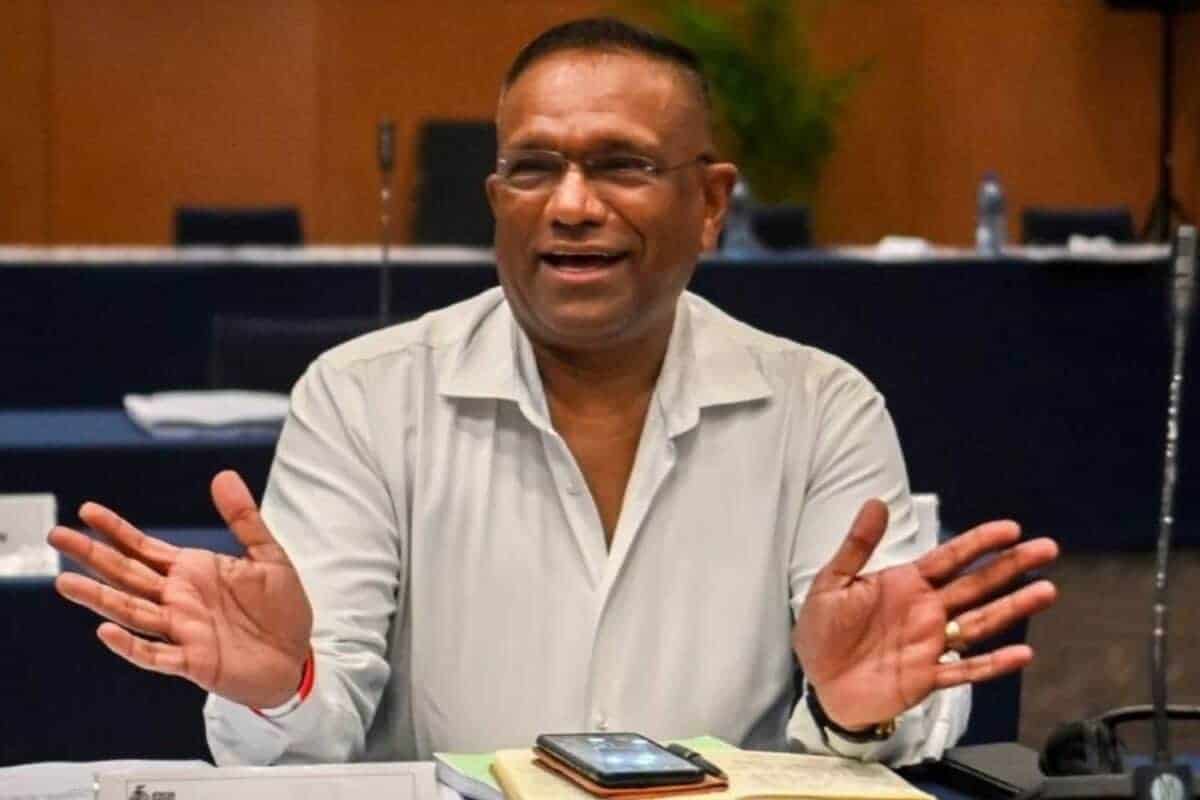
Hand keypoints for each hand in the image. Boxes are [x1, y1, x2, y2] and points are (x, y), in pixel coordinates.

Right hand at [48, 470, 312, 708]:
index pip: (144, 549)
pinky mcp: (194, 661)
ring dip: (99, 598)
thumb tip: (223, 476)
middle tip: (57, 535)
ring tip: (66, 582)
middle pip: (127, 575)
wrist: (298, 657)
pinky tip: (107, 631)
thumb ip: (243, 519)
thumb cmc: (281, 609)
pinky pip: (156, 654)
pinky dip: (131, 646)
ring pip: (132, 612)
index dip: (116, 530)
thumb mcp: (268, 556)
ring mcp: (183, 631)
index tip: (86, 510)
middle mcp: (179, 600)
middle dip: (92, 556)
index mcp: (192, 573)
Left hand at [794, 499, 1057, 730]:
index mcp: (905, 584)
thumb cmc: (822, 631)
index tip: (1011, 529)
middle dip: (1011, 567)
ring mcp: (931, 644)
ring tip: (1047, 590)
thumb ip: (856, 546)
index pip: (950, 558)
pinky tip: (1022, 653)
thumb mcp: (832, 583)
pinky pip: (965, 670)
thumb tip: (876, 502)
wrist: (819, 682)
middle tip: (1046, 548)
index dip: (979, 543)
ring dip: (1013, 607)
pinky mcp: (927, 677)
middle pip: (976, 585)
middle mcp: (926, 610)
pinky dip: (993, 664)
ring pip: (980, 623)